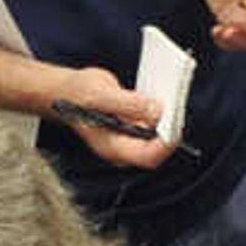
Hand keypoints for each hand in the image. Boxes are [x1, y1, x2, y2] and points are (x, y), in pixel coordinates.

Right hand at [55, 70, 176, 170]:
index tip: (175, 124)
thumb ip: (129, 104)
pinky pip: (155, 119)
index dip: (165, 144)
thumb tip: (159, 110)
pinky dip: (163, 106)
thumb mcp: (100, 95)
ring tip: (175, 91)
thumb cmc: (77, 94)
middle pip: (158, 145)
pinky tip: (167, 89)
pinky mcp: (135, 123)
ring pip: (159, 131)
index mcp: (113, 148)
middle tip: (178, 103)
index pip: (148, 156)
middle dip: (171, 126)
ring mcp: (130, 135)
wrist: (67, 90)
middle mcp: (124, 146)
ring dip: (169, 114)